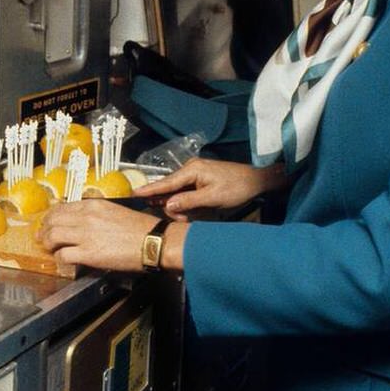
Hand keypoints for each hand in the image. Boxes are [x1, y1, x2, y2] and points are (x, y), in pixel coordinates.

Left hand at [36, 200, 178, 271]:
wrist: (152, 240)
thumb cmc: (139, 227)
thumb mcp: (114, 210)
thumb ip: (95, 211)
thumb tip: (81, 218)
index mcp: (92, 204)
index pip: (61, 208)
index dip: (51, 216)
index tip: (48, 222)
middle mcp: (85, 217)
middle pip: (52, 221)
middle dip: (44, 230)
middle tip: (42, 237)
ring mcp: (85, 235)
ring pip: (53, 236)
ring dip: (48, 243)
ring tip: (49, 248)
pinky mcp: (88, 254)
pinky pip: (64, 255)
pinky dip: (60, 258)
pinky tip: (63, 259)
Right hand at [134, 158, 285, 220]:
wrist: (256, 181)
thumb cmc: (236, 188)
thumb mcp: (213, 198)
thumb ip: (189, 202)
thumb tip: (167, 205)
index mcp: (192, 170)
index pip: (166, 183)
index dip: (149, 190)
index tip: (133, 193)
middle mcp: (190, 169)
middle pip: (170, 190)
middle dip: (172, 206)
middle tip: (183, 220)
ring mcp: (195, 174)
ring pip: (178, 194)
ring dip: (181, 207)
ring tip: (193, 217)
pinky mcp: (200, 180)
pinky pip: (186, 194)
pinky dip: (187, 204)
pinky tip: (193, 212)